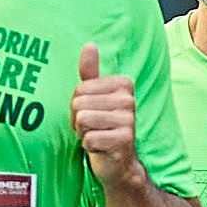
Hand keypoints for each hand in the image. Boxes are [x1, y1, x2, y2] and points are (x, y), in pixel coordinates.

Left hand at [72, 43, 143, 187]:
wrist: (118, 161)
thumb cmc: (102, 125)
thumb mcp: (95, 97)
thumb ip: (91, 72)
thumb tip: (90, 44)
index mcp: (123, 84)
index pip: (79, 89)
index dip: (77, 104)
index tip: (92, 113)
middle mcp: (129, 99)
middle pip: (78, 104)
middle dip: (78, 120)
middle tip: (92, 127)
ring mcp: (128, 120)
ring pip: (82, 120)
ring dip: (83, 133)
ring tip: (96, 135)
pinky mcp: (123, 140)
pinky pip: (88, 139)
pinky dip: (89, 146)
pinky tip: (100, 147)